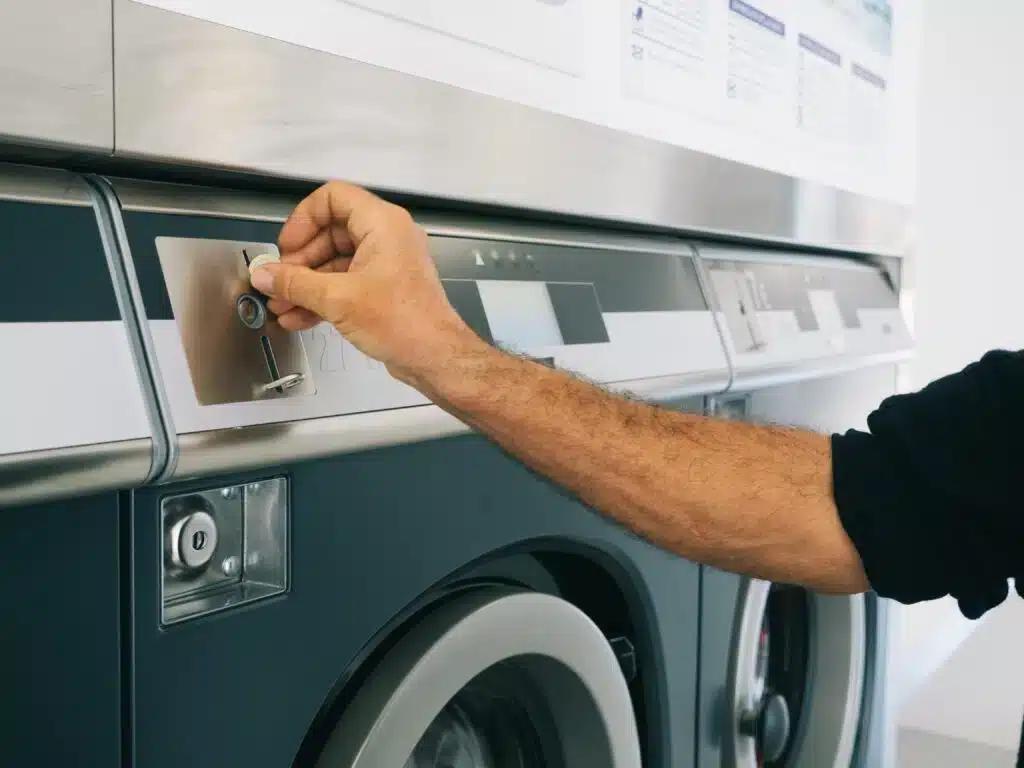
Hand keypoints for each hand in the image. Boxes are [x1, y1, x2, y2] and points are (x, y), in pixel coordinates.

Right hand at [250, 181, 481, 384]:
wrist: (434, 356)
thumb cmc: (402, 321)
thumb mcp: (337, 299)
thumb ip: (295, 283)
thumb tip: (264, 274)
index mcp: (382, 223)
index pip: (333, 197)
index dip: (303, 219)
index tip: (287, 247)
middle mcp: (387, 236)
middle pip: (330, 232)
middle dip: (300, 260)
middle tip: (279, 281)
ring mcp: (386, 263)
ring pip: (336, 261)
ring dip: (306, 283)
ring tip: (281, 304)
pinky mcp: (384, 288)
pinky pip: (346, 282)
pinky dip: (322, 296)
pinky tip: (298, 317)